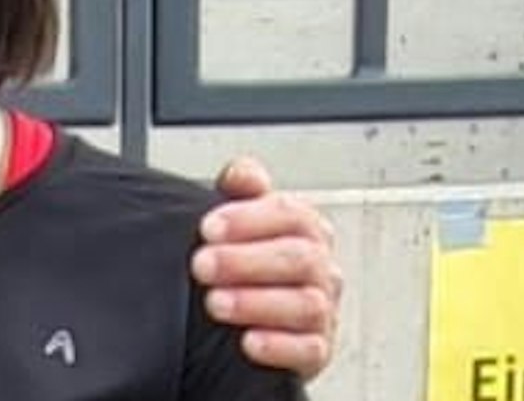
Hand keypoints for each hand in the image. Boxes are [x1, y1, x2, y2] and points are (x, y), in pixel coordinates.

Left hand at [190, 157, 342, 379]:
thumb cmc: (242, 258)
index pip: (290, 214)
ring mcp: (322, 308)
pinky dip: (280, 347)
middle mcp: (319, 266)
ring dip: (257, 303)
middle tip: (202, 265)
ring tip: (216, 303)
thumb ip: (241, 188)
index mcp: (303, 228)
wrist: (244, 314)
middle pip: (299, 258)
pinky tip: (249, 342)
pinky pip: (310, 350)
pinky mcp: (316, 349)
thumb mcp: (236, 217)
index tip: (208, 228)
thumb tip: (240, 173)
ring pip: (306, 304)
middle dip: (245, 261)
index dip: (249, 219)